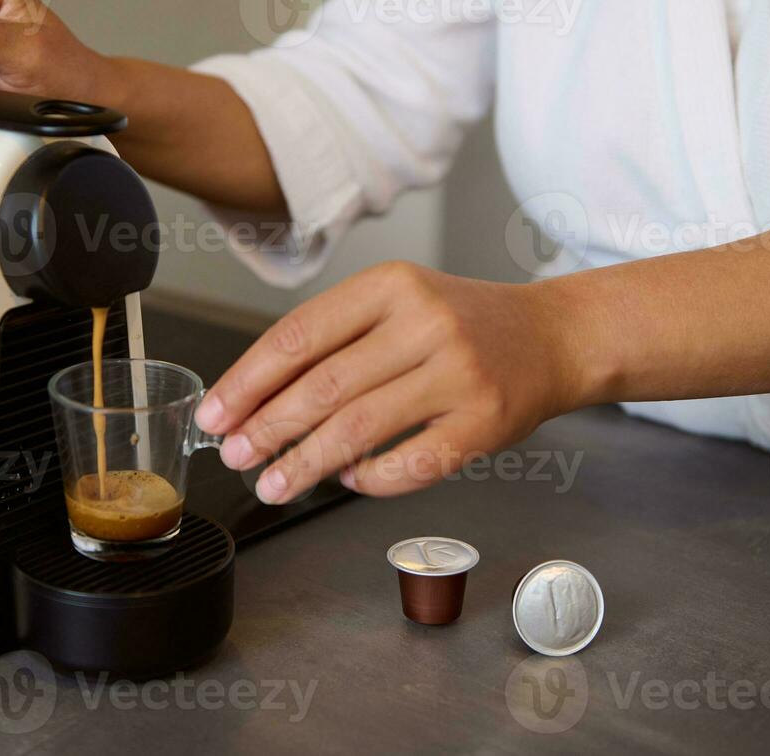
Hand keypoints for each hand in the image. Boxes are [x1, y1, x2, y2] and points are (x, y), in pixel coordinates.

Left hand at [195, 261, 579, 501]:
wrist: (553, 335)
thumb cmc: (463, 323)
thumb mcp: (400, 303)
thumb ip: (337, 339)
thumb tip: (256, 398)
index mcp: (392, 285)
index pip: (299, 335)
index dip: (248, 380)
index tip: (216, 413)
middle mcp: (426, 323)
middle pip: (323, 385)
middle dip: (267, 428)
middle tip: (234, 455)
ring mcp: (459, 374)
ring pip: (360, 429)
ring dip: (306, 463)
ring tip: (273, 484)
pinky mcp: (484, 423)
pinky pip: (412, 464)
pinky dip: (372, 479)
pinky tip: (349, 481)